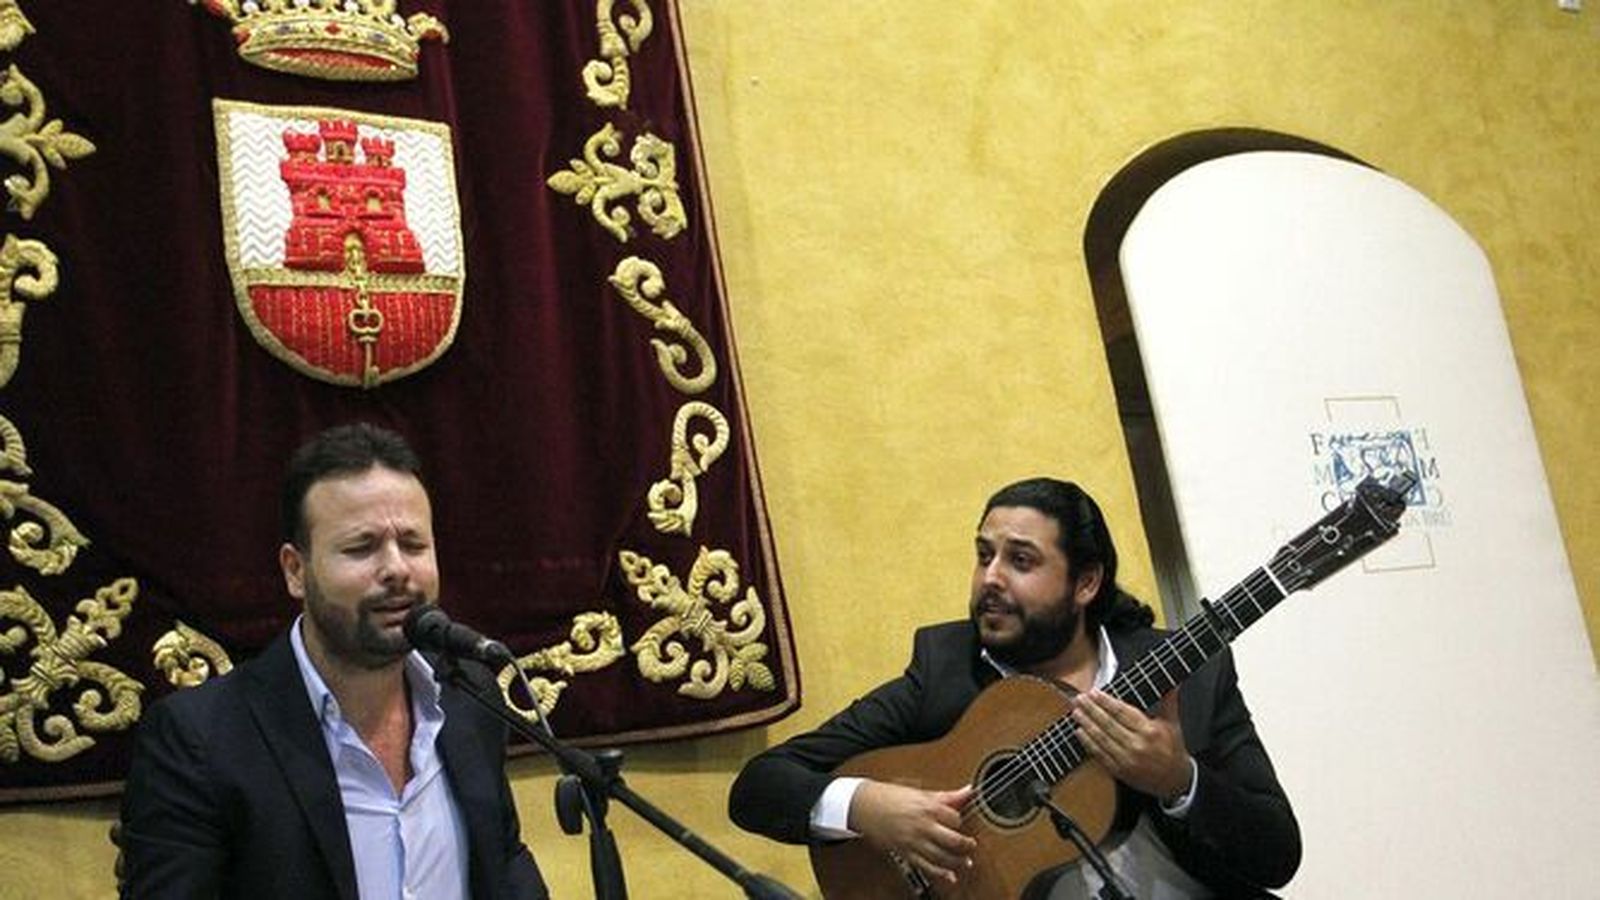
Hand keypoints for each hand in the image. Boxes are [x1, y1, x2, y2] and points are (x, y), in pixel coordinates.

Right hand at [848, 780, 977, 884]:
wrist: (864, 805)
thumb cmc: (890, 796)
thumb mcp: (920, 792)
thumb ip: (947, 796)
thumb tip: (968, 791)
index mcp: (928, 808)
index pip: (955, 818)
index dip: (960, 820)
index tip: (959, 820)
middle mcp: (923, 826)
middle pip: (953, 840)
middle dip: (966, 844)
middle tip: (971, 845)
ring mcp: (914, 841)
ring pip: (942, 856)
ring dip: (958, 862)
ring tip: (966, 862)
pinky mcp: (905, 852)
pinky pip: (926, 866)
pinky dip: (940, 874)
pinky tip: (950, 876)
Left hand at [1070, 689, 1191, 799]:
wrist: (1175, 781)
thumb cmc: (1173, 750)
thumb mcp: (1173, 725)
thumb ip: (1169, 702)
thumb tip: (1173, 684)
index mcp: (1149, 731)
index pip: (1123, 712)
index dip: (1106, 701)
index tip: (1094, 692)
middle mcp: (1137, 745)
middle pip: (1109, 724)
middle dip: (1092, 710)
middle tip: (1079, 699)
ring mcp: (1127, 759)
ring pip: (1102, 739)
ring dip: (1087, 724)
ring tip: (1076, 712)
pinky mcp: (1120, 771)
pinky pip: (1101, 755)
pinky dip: (1088, 744)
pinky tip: (1079, 733)